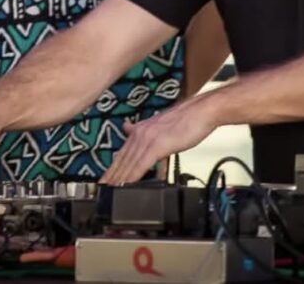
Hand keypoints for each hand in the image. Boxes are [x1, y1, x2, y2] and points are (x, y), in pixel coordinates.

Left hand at [100, 99, 216, 184]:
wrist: (202, 110)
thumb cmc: (187, 119)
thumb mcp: (161, 124)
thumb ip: (147, 131)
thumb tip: (133, 131)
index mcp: (140, 130)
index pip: (122, 153)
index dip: (112, 168)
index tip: (104, 179)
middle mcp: (140, 133)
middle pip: (121, 160)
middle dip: (110, 177)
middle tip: (100, 190)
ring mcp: (147, 139)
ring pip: (128, 164)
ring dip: (118, 180)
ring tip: (109, 192)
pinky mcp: (157, 145)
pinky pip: (141, 164)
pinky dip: (132, 176)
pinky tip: (125, 185)